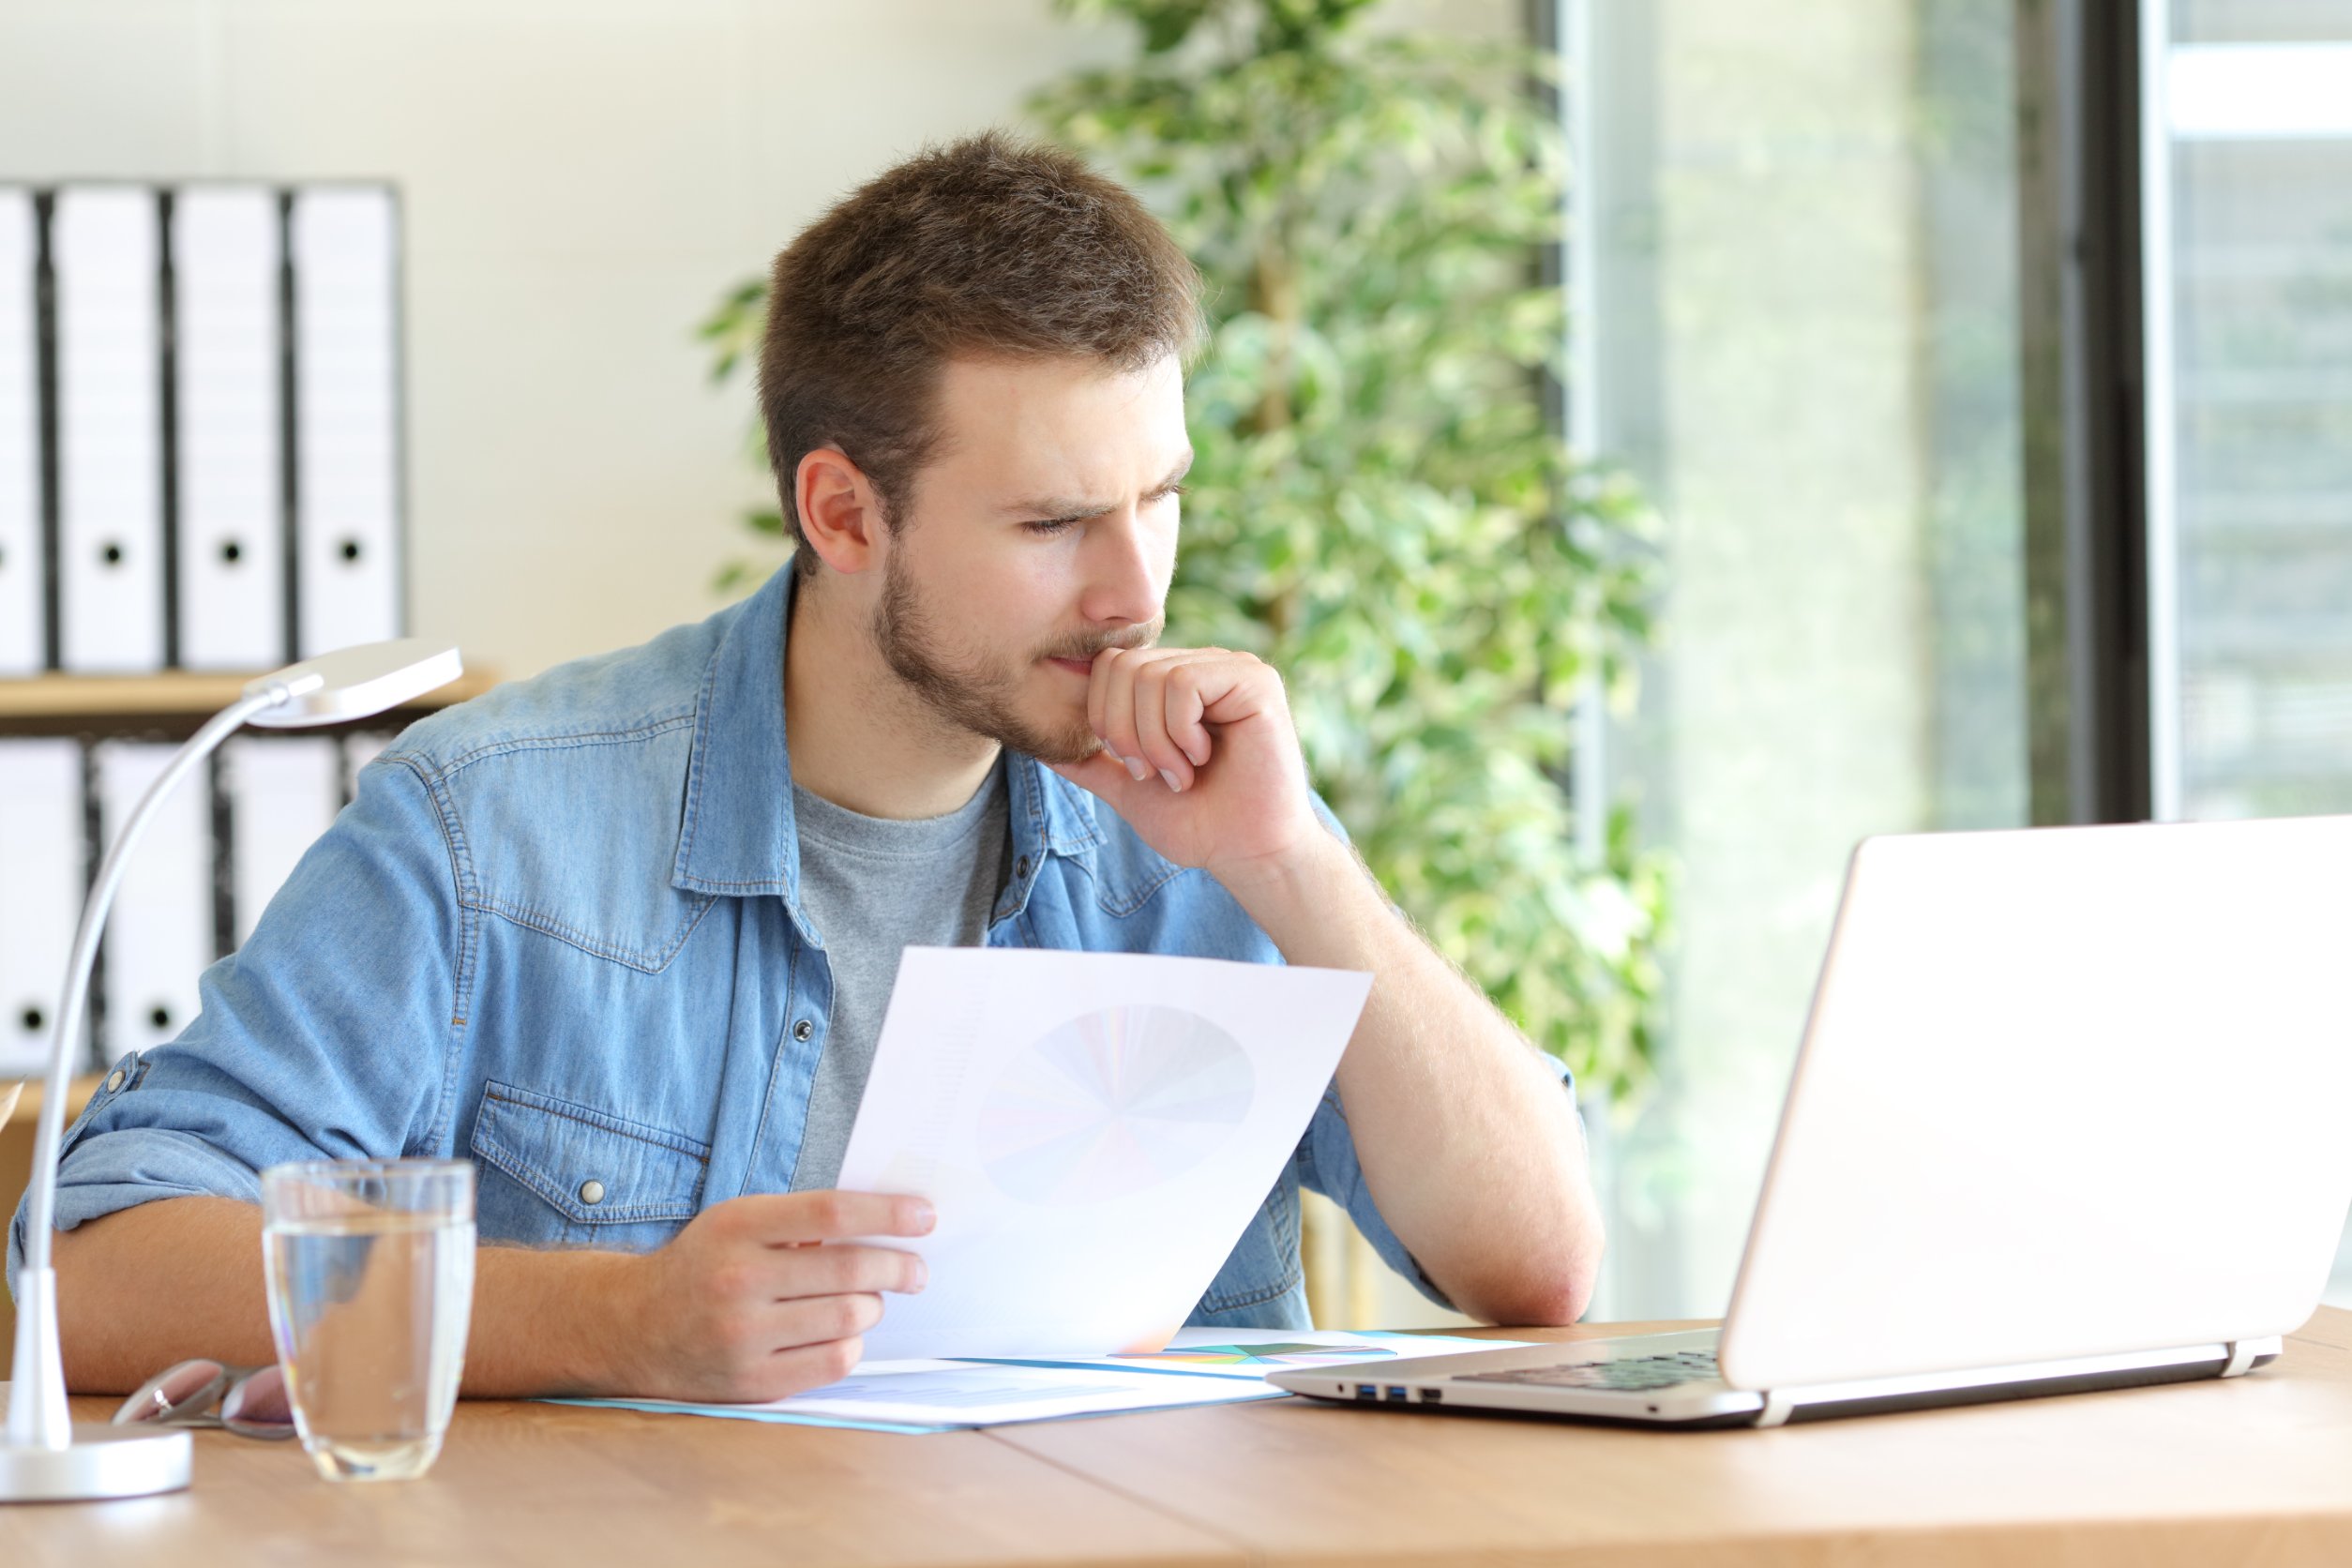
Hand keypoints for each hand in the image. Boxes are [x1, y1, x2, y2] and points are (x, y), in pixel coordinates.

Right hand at [608, 1191, 931, 1401]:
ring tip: (868, 1300)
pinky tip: (843, 1332)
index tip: (925, 1217)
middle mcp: (739, 1281)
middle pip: (851, 1270)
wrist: (633, 1327)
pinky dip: (852, 1344)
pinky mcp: (750, 1382)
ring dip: (873, 1306)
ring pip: (850, 1318)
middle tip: (915, 1270)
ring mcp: (743, 1337)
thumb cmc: (704, 1264)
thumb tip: (885, 1223)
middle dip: (899, 1268)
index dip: (888, 1214)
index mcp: (738, 1227)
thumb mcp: (738, 1222)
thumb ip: (800, 1220)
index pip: (832, 1213)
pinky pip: (833, 1361)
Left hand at [1047, 646, 1324, 884]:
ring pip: (1151, 676)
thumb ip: (1091, 763)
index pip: (1110, 664)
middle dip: (1125, 732)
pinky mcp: (1255, 680)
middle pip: (1123, 666)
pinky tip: (1203, 758)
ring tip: (1182, 774)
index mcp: (1174, 682)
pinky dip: (1181, 733)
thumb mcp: (1129, 789)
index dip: (1106, 718)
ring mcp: (1231, 668)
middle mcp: (1203, 665)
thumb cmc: (1198, 824)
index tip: (1136, 768)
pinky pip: (1184, 684)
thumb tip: (1042, 747)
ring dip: (1156, 742)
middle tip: (1156, 774)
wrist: (1247, 854)